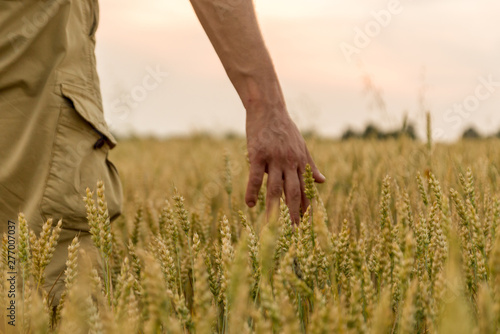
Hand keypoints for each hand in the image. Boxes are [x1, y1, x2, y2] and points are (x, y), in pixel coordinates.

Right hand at [245, 105, 324, 222]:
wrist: (269, 108)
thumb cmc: (284, 128)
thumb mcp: (302, 146)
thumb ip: (311, 165)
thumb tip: (322, 181)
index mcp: (300, 162)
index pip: (305, 189)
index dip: (306, 207)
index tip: (306, 224)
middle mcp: (290, 162)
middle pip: (293, 193)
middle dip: (294, 213)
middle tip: (294, 232)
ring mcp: (274, 159)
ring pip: (274, 188)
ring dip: (273, 208)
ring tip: (272, 226)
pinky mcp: (258, 154)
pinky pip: (255, 177)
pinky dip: (252, 191)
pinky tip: (249, 204)